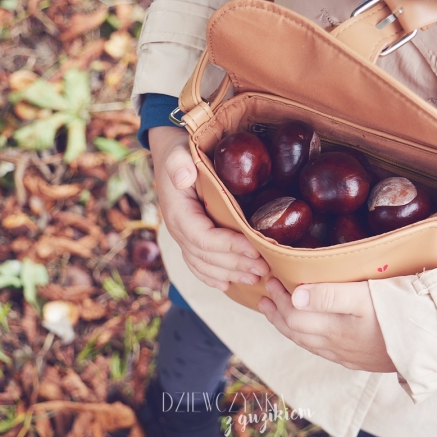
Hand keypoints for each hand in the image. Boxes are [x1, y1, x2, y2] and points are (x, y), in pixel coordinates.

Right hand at [149, 127, 269, 290]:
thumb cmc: (180, 151)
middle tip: (265, 268)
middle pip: (207, 257)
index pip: (203, 238)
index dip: (229, 247)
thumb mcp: (179, 151)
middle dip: (236, 265)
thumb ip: (179, 163)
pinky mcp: (189, 239)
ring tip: (257, 277)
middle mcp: (177, 230)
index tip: (255, 250)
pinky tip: (229, 284)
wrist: (171, 155)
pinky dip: (213, 277)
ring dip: (230, 274)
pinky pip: (198, 265)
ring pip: (204, 265)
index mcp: (177, 213)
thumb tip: (183, 177)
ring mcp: (182, 237)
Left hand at [258, 278, 395, 372]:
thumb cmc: (405, 310)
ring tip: (278, 314)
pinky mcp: (363, 359)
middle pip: (297, 333)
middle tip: (264, 298)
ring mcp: (350, 356)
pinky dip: (309, 338)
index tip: (271, 281)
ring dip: (290, 327)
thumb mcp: (366, 296)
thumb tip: (294, 296)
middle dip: (277, 315)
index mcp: (336, 330)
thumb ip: (329, 295)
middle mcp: (338, 347)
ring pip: (309, 344)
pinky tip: (312, 334)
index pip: (294, 317)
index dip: (279, 300)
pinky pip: (325, 351)